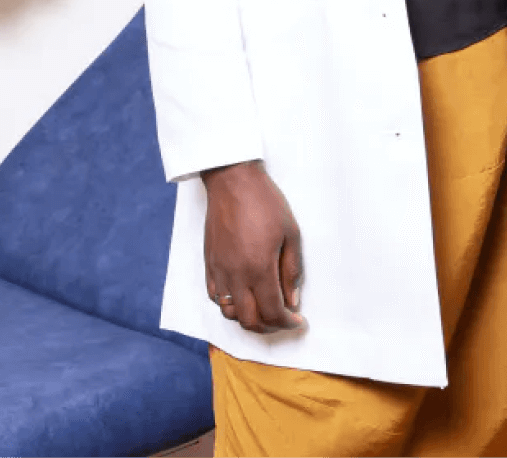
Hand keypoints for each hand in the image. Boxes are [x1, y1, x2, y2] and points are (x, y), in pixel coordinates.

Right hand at [201, 159, 305, 333]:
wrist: (232, 180)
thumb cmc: (265, 202)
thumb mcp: (291, 232)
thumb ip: (292, 269)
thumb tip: (293, 299)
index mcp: (258, 268)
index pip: (273, 312)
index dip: (288, 322)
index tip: (298, 320)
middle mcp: (235, 275)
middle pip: (249, 321)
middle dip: (269, 327)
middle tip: (282, 319)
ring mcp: (219, 270)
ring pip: (229, 313)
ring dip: (248, 318)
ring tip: (263, 309)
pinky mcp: (208, 263)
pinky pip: (215, 297)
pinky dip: (230, 305)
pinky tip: (242, 295)